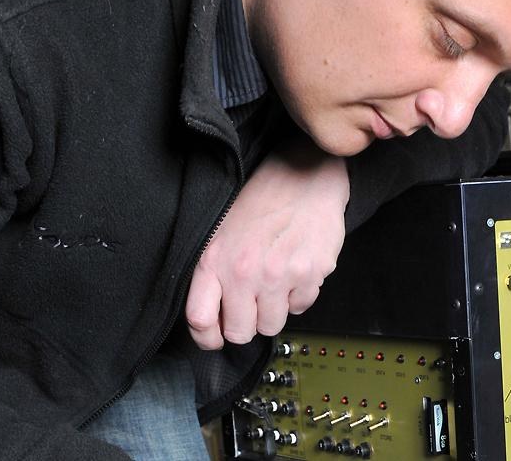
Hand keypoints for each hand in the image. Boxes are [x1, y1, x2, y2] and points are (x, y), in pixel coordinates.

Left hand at [185, 134, 348, 349]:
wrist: (305, 173)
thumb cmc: (261, 199)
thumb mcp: (220, 231)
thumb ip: (212, 274)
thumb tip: (211, 320)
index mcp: (214, 260)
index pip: (200, 321)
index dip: (208, 337)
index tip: (216, 336)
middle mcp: (244, 272)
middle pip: (240, 333)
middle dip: (246, 322)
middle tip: (252, 303)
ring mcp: (279, 275)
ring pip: (272, 325)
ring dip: (273, 309)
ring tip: (275, 281)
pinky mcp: (310, 274)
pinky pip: (301, 307)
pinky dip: (298, 295)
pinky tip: (295, 269)